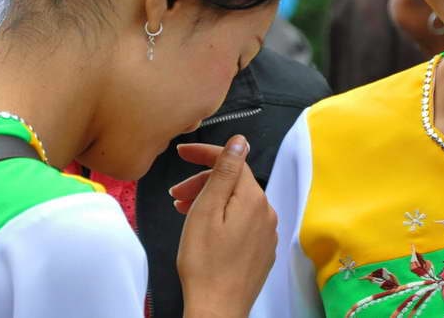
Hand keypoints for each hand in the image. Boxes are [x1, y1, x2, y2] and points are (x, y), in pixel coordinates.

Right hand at [175, 135, 276, 317]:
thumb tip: (239, 142)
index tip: (183, 153)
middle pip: (233, 183)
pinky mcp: (260, 250)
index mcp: (253, 199)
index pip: (232, 160)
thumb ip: (224, 171)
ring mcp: (266, 234)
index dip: (204, 153)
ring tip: (184, 212)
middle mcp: (266, 213)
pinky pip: (242, 222)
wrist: (217, 309)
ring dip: (210, 201)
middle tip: (176, 195)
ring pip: (236, 203)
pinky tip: (203, 230)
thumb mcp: (207, 209)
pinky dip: (221, 219)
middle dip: (202, 182)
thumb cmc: (205, 265)